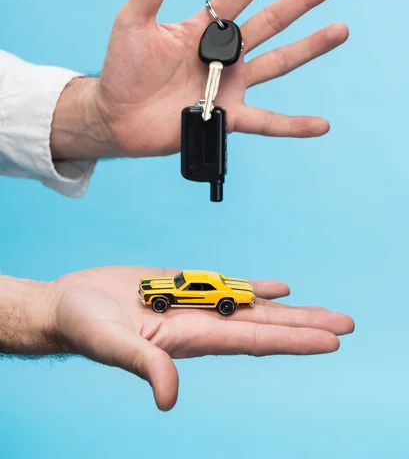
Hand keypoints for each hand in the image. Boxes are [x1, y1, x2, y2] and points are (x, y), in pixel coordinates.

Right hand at [5, 267, 351, 410]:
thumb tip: (171, 398)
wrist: (69, 305)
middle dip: (306, 325)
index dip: (294, 341)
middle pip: (263, 325)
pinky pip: (226, 285)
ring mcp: (192, 303)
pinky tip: (277, 287)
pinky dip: (254, 286)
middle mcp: (199, 323)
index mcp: (189, 337)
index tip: (331, 340)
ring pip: (249, 304)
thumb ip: (145, 365)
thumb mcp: (112, 344)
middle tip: (347, 323)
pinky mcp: (181, 284)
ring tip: (319, 308)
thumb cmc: (83, 327)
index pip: (253, 340)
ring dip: (287, 307)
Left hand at [51, 0, 347, 158]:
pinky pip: (266, 121)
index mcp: (203, 28)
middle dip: (300, 1)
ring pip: (277, 63)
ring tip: (339, 30)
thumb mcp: (134, 20)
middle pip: (269, 22)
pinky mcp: (227, 116)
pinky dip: (292, 125)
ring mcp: (229, 85)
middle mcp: (223, 55)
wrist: (116, 117)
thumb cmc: (122, 69)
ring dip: (309, 48)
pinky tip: (320, 125)